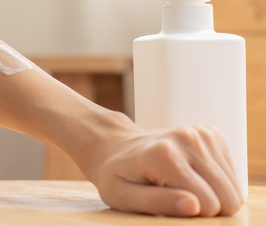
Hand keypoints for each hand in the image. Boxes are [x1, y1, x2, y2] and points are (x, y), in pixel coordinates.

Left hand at [86, 120, 243, 216]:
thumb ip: (157, 203)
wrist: (115, 145)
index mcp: (165, 155)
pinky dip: (215, 180)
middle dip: (207, 205)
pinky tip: (190, 174)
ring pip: (233, 187)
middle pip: (227, 196)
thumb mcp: (124, 196)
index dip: (191, 213)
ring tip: (179, 184)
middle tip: (174, 196)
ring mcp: (201, 133)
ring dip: (212, 193)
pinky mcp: (211, 133)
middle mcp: (187, 139)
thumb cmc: (117, 176)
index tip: (168, 202)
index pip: (208, 204)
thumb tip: (193, 206)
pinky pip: (231, 173)